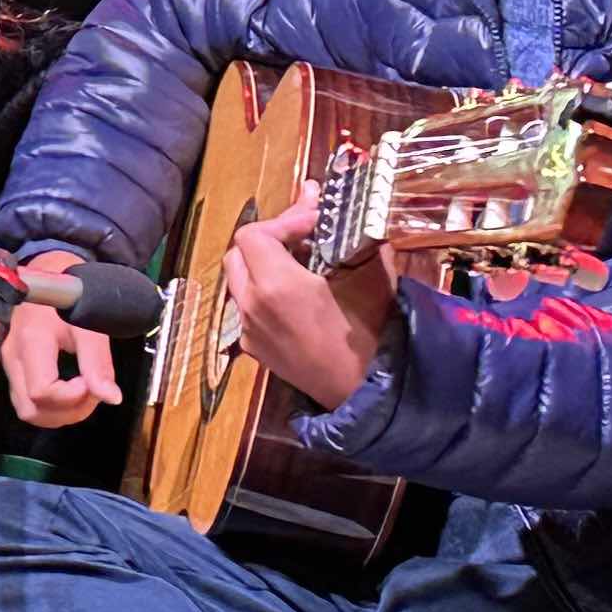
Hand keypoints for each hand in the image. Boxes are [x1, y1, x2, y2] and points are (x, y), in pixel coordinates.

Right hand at [0, 251, 123, 428]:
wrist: (50, 272)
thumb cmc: (70, 293)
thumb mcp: (91, 325)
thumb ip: (98, 363)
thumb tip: (110, 397)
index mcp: (31, 341)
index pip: (42, 391)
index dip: (72, 398)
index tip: (93, 384)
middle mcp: (12, 354)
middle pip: (31, 408)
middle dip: (67, 411)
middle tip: (92, 394)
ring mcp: (8, 360)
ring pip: (27, 409)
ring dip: (58, 412)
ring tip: (83, 393)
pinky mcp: (12, 364)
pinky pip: (26, 398)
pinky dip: (50, 404)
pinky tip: (69, 390)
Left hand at [223, 194, 395, 410]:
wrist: (361, 394)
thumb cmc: (370, 336)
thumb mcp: (372, 280)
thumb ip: (357, 241)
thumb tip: (354, 216)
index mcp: (275, 285)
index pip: (254, 234)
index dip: (284, 220)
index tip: (315, 221)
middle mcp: (250, 306)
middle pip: (238, 252)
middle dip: (269, 238)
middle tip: (304, 234)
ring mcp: (247, 329)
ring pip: (239, 280)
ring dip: (264, 264)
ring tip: (301, 260)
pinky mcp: (253, 348)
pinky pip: (247, 307)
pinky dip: (264, 291)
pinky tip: (295, 294)